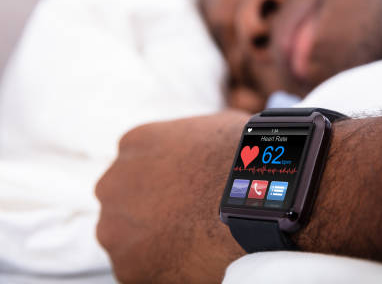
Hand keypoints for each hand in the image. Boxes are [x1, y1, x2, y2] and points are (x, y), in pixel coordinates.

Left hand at [96, 110, 249, 282]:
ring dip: (155, 240)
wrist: (251, 201)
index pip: (139, 166)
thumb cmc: (244, 163)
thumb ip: (193, 140)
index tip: (184, 192)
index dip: (165, 181)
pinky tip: (193, 258)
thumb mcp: (216, 128)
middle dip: (152, 210)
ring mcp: (116, 226)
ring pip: (129, 238)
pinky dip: (164, 268)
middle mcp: (114, 184)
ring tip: (195, 239)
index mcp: (135, 144)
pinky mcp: (128, 266)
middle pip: (127, 201)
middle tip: (188, 217)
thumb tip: (207, 146)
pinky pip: (143, 271)